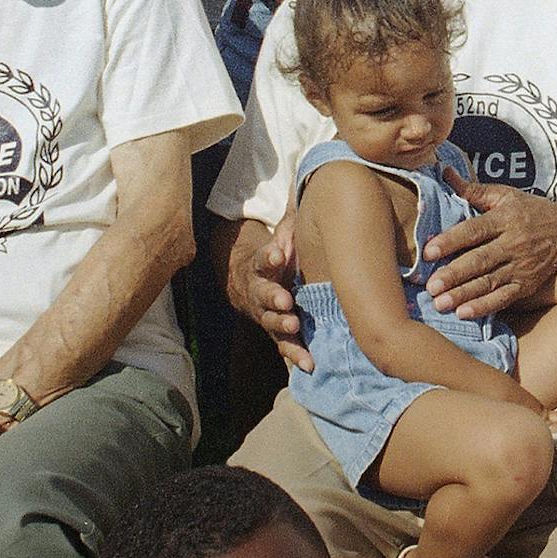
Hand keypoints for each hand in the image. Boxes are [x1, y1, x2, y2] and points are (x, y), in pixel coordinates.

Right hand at [243, 217, 311, 372]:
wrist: (247, 282)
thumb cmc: (275, 256)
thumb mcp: (279, 236)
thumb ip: (291, 223)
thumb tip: (305, 194)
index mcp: (261, 265)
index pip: (262, 258)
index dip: (269, 256)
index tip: (277, 253)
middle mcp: (260, 290)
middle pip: (264, 294)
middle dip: (274, 297)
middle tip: (286, 300)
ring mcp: (266, 313)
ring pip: (271, 321)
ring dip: (283, 325)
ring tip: (294, 325)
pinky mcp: (276, 331)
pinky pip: (284, 344)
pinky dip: (295, 353)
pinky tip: (309, 364)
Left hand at [425, 169, 556, 317]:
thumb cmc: (533, 211)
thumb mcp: (507, 195)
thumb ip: (474, 190)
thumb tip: (444, 172)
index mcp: (506, 219)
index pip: (475, 230)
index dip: (451, 240)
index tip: (429, 251)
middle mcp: (513, 244)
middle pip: (480, 260)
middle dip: (454, 274)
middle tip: (430, 286)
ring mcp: (521, 267)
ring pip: (489, 282)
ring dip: (463, 294)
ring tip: (440, 303)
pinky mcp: (526, 285)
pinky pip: (503, 298)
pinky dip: (484, 307)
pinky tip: (465, 313)